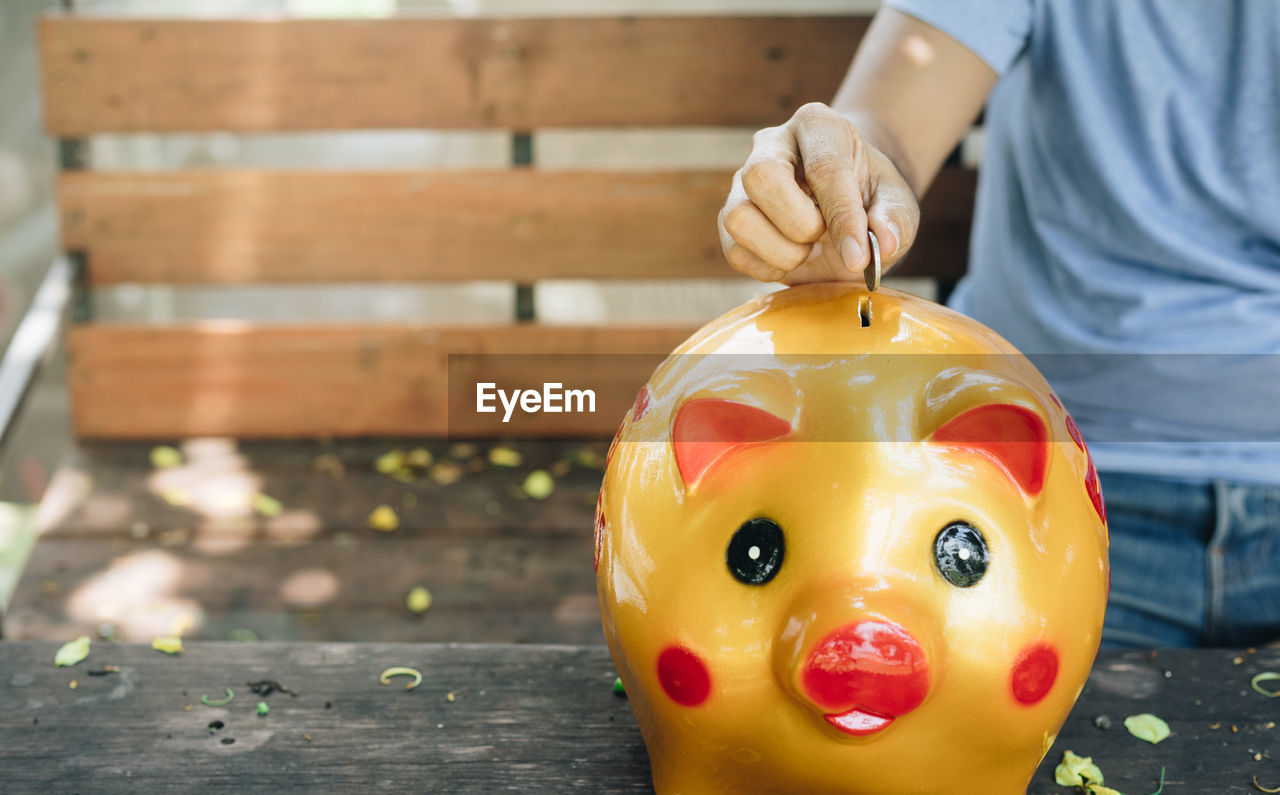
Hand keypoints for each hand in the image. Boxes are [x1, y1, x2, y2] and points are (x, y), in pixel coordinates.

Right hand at [718, 102, 919, 284]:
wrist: (845, 210)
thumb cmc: (870, 200)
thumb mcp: (897, 205)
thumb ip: (895, 220)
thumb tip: (884, 243)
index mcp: (817, 125)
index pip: (823, 167)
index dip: (842, 217)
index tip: (860, 257)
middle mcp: (771, 145)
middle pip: (760, 177)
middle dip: (799, 224)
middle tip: (823, 235)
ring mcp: (742, 182)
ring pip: (738, 218)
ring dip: (782, 251)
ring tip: (808, 248)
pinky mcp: (729, 219)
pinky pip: (734, 251)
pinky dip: (768, 268)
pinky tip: (792, 259)